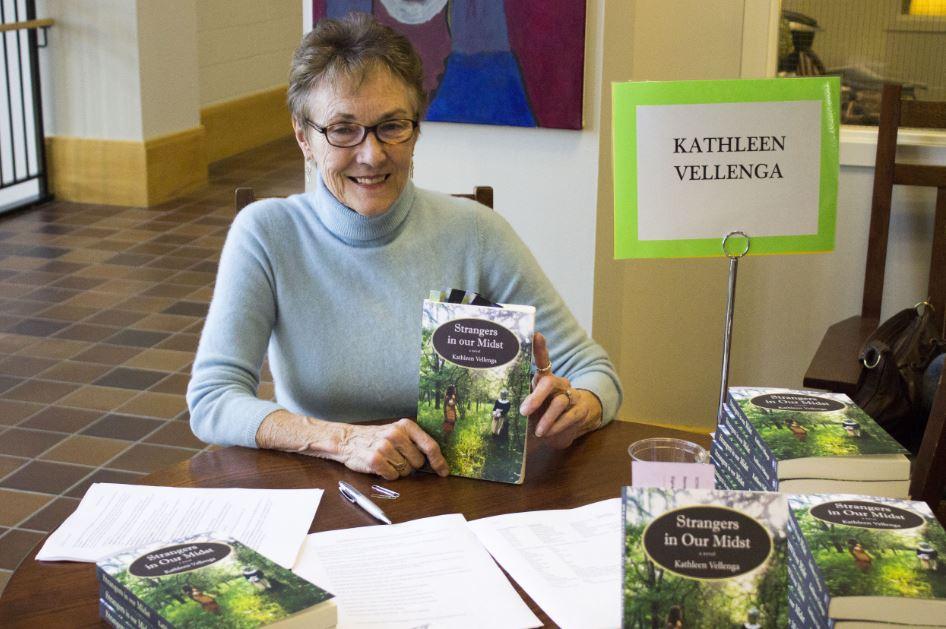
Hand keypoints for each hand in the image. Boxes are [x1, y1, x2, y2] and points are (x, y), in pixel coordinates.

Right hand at [336, 419, 448, 479]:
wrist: (348, 439)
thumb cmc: (377, 438)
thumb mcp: (398, 432)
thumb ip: (416, 442)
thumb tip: (437, 461)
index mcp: (406, 425)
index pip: (430, 445)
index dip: (439, 461)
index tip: (444, 471)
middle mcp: (396, 434)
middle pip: (418, 462)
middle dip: (412, 465)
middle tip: (399, 458)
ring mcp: (384, 446)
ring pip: (406, 471)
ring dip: (399, 470)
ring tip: (388, 460)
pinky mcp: (374, 459)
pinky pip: (392, 476)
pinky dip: (388, 475)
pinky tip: (381, 466)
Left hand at [519, 332, 602, 448]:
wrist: (569, 426)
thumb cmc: (542, 415)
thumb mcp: (531, 410)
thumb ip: (522, 407)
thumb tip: (503, 413)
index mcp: (544, 379)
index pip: (543, 361)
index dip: (540, 349)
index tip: (536, 335)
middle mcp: (559, 384)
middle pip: (549, 383)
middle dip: (536, 398)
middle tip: (524, 412)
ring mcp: (571, 395)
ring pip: (559, 403)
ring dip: (546, 419)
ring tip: (538, 431)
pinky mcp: (580, 410)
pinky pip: (569, 417)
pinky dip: (556, 427)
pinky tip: (548, 433)